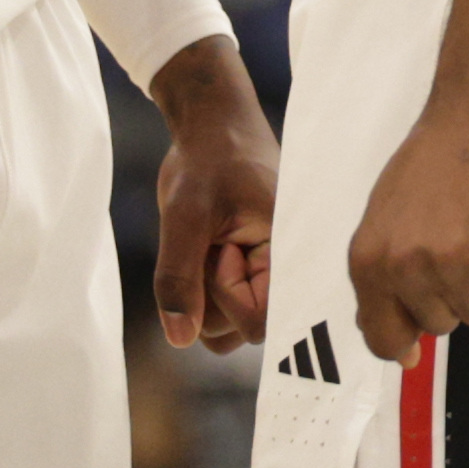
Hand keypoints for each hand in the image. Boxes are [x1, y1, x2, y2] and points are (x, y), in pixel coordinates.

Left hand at [148, 36, 277, 353]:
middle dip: (211, 290)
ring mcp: (261, 281)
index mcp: (289, 258)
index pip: (259, 322)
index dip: (228, 294)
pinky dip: (200, 287)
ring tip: (210, 240)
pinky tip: (206, 248)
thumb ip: (180, 279)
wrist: (213, 128)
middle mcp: (282, 277)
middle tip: (212, 236)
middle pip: (236, 329)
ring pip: (222, 325)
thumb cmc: (207, 162)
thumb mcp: (184, 216)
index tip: (220, 245)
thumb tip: (179, 339)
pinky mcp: (244, 278)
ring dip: (204, 290)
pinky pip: (216, 310)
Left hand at [349, 81, 468, 365]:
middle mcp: (406, 266)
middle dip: (454, 292)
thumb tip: (394, 344)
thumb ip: (384, 274)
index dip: (402, 347)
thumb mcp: (387, 213)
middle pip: (441, 325)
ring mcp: (455, 263)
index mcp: (369, 258)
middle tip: (458, 237)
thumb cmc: (437, 156)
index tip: (413, 352)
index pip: (381, 336)